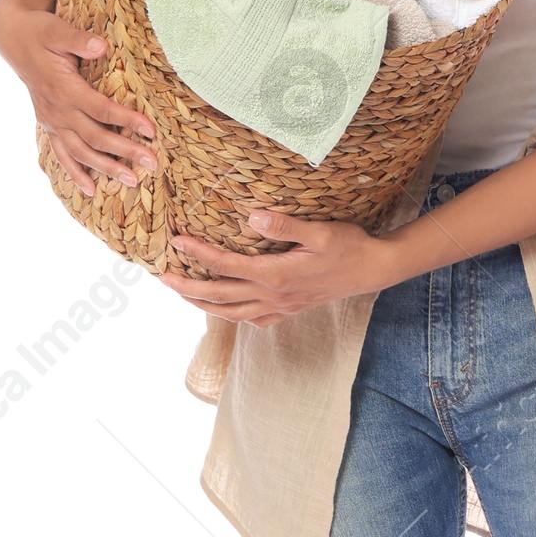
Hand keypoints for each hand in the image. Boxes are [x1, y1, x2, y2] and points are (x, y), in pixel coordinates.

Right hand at [0, 2, 159, 196]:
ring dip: (106, 168)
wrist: (13, 40)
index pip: (101, 110)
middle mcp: (57, 110)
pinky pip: (61, 155)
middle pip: (95, 137)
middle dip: (125, 152)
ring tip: (132, 181)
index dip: (126, 121)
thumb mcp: (56, 29)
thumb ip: (78, 39)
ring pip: (81, 152)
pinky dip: (75, 174)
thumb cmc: (39, 32)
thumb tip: (101, 45)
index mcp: (63, 88)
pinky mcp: (48, 125)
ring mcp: (51, 121)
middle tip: (152, 163)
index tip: (151, 130)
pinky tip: (92, 191)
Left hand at [162, 210, 403, 324]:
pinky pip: (253, 319)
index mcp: (276, 275)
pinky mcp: (289, 310)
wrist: (372, 270)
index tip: (176, 241)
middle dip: (187, 287)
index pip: (226, 265)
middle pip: (219, 296)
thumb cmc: (348, 246)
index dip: (198, 254)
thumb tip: (252, 216)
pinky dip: (232, 316)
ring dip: (203, 304)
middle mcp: (273, 295)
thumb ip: (285, 225)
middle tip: (162, 277)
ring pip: (231, 313)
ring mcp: (281, 306)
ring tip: (182, 294)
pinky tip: (226, 308)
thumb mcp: (320, 230)